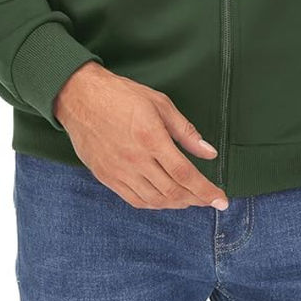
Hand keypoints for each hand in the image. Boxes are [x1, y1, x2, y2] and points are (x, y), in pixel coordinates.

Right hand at [52, 61, 229, 210]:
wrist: (79, 97)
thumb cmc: (121, 95)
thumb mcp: (159, 103)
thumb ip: (185, 131)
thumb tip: (208, 152)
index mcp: (151, 138)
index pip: (185, 173)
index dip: (206, 190)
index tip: (221, 199)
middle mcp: (135, 160)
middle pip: (172, 192)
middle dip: (196, 200)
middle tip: (209, 200)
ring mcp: (119, 171)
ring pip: (154, 200)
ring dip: (177, 204)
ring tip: (190, 200)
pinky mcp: (106, 177)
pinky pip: (134, 200)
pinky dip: (154, 204)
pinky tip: (164, 199)